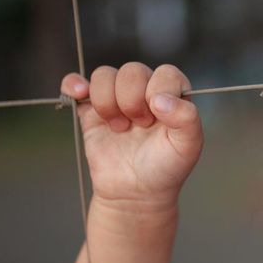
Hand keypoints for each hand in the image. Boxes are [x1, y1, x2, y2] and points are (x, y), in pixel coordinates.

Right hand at [61, 63, 202, 209]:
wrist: (135, 192)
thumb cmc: (166, 168)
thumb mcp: (188, 146)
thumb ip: (187, 118)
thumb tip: (160, 99)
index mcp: (172, 96)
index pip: (166, 73)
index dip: (158, 93)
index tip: (157, 119)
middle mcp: (145, 92)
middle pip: (132, 71)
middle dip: (133, 100)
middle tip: (139, 126)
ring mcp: (117, 99)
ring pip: (105, 75)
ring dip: (108, 102)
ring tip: (119, 128)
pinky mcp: (91, 110)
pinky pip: (76, 83)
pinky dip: (73, 84)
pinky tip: (79, 94)